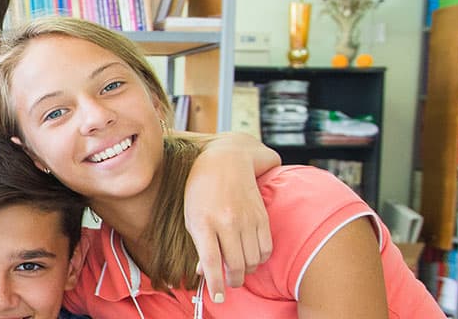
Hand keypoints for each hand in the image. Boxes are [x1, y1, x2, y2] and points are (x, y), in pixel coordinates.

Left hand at [183, 133, 275, 299]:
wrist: (226, 160)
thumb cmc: (201, 191)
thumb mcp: (192, 217)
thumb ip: (201, 246)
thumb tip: (205, 273)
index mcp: (202, 222)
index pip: (212, 261)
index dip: (216, 284)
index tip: (219, 297)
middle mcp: (225, 221)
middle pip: (236, 264)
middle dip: (233, 281)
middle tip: (229, 284)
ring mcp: (246, 218)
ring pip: (252, 259)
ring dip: (246, 271)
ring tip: (239, 269)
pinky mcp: (261, 216)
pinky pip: (265, 248)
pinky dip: (259, 258)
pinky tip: (251, 256)